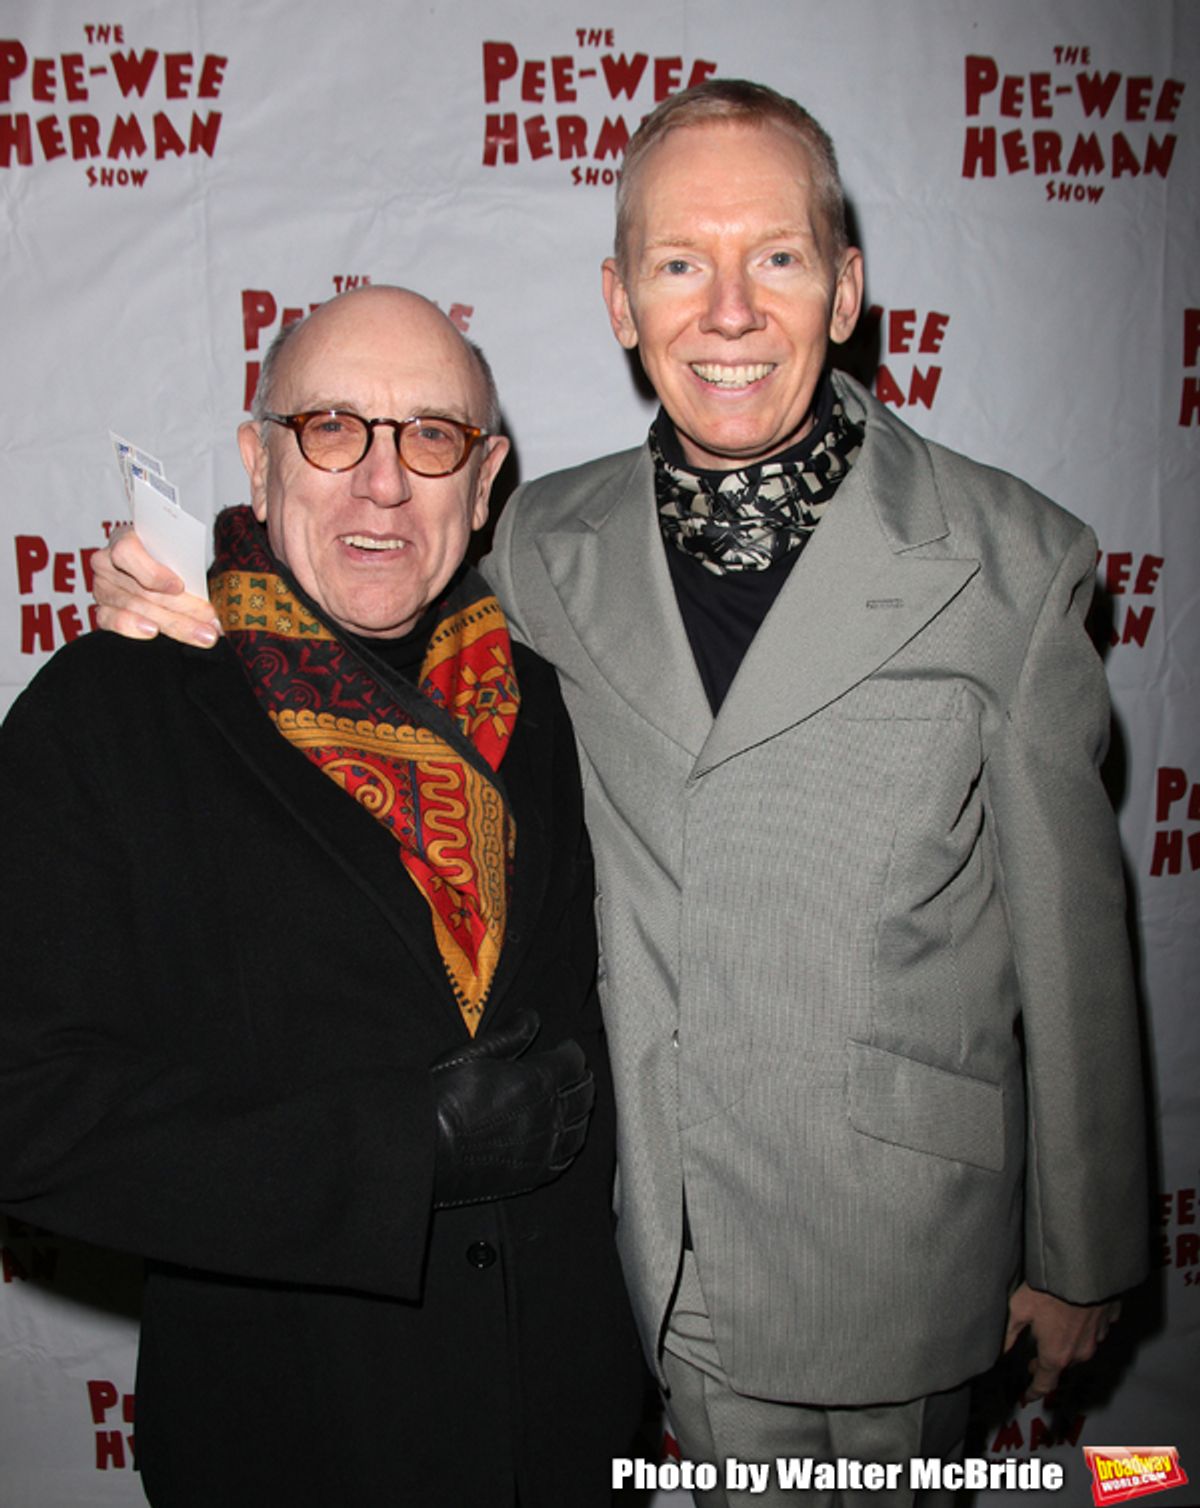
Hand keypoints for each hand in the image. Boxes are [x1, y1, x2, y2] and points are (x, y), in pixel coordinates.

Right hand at [93, 526, 220, 647]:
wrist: (151, 563)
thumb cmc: (165, 553)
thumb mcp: (175, 549)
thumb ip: (185, 563)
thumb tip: (209, 588)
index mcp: (124, 538)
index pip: (127, 553)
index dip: (152, 572)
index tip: (179, 587)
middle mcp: (107, 563)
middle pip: (143, 589)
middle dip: (183, 607)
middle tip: (210, 618)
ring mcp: (103, 588)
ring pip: (138, 609)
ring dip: (175, 624)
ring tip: (204, 634)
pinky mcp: (103, 610)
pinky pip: (113, 621)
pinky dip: (133, 628)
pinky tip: (153, 632)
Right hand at [429, 1009, 594, 1207]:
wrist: (426, 1147)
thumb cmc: (444, 1097)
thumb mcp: (474, 1053)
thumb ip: (510, 1035)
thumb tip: (531, 1017)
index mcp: (537, 1081)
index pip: (572, 1062)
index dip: (572, 1052)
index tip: (567, 1048)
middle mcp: (547, 1115)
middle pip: (582, 1095)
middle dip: (583, 1080)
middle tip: (578, 1073)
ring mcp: (542, 1147)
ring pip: (578, 1128)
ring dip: (581, 1112)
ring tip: (577, 1104)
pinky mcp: (532, 1175)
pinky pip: (565, 1160)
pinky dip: (570, 1146)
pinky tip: (565, 1140)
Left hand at [1004, 1282, 1120, 1398]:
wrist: (1084, 1268)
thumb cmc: (1047, 1290)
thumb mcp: (1018, 1309)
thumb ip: (1009, 1334)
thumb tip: (998, 1352)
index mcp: (1056, 1354)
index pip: (1045, 1383)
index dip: (1034, 1391)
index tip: (1027, 1396)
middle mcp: (1081, 1352)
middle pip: (1062, 1364)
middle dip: (1048, 1363)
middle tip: (1035, 1359)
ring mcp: (1098, 1337)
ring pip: (1081, 1347)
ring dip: (1068, 1344)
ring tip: (1054, 1333)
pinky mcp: (1110, 1319)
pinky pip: (1097, 1328)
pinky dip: (1086, 1326)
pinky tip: (1076, 1313)